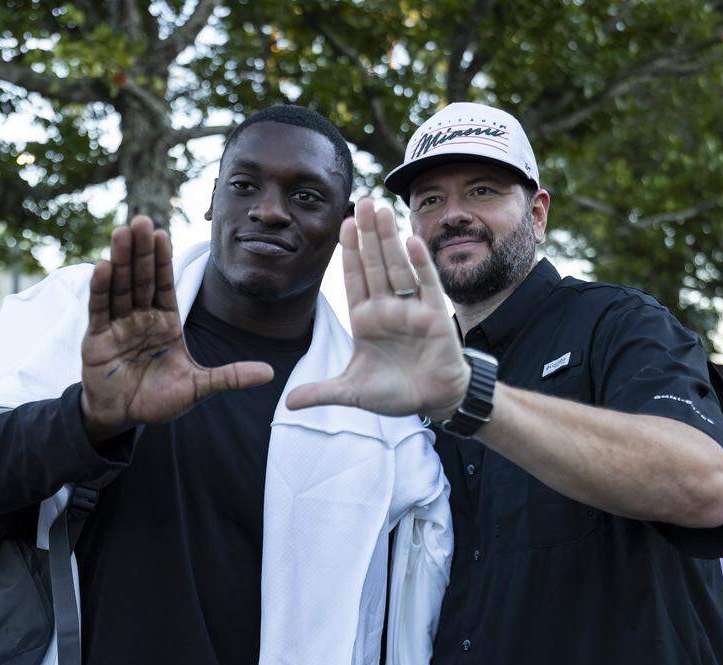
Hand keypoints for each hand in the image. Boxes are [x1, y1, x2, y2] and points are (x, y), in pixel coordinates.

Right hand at [80, 216, 273, 441]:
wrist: (124, 418)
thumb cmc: (159, 399)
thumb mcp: (198, 387)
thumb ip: (230, 377)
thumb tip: (270, 374)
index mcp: (165, 322)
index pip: (164, 285)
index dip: (162, 260)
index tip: (162, 233)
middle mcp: (141, 318)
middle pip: (142, 278)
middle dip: (141, 250)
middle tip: (141, 220)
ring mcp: (118, 326)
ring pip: (120, 287)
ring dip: (120, 260)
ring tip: (122, 232)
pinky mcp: (97, 338)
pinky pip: (100, 309)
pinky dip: (101, 288)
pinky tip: (103, 266)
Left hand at [286, 199, 468, 418]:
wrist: (432, 401)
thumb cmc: (394, 393)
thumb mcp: (352, 393)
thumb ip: (322, 392)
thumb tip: (287, 404)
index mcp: (365, 319)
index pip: (354, 279)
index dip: (349, 253)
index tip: (343, 225)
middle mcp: (387, 308)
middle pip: (375, 265)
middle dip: (368, 235)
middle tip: (361, 202)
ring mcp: (411, 310)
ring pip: (398, 268)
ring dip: (390, 240)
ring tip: (383, 210)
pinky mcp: (435, 316)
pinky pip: (427, 285)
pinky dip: (420, 264)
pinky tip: (412, 241)